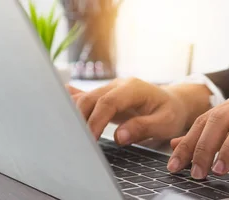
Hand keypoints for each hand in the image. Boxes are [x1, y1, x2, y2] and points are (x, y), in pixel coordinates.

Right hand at [65, 78, 210, 144]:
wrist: (174, 103)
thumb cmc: (171, 113)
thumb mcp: (165, 122)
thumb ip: (143, 127)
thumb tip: (120, 136)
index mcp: (133, 88)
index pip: (108, 102)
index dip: (96, 120)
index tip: (91, 139)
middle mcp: (118, 85)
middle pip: (90, 99)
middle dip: (80, 120)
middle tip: (76, 142)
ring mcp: (109, 89)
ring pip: (84, 99)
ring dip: (74, 116)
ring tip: (67, 135)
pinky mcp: (104, 97)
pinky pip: (84, 97)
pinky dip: (71, 104)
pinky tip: (55, 108)